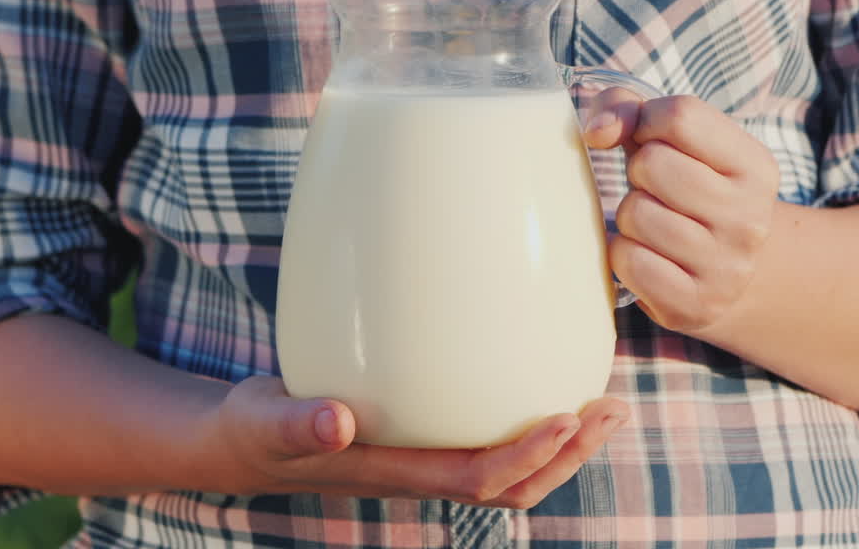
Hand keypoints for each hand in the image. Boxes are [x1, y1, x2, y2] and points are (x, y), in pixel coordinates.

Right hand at [207, 377, 629, 508]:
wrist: (244, 443)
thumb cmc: (255, 432)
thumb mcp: (266, 424)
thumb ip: (297, 423)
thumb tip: (334, 421)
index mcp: (395, 476)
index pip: (478, 478)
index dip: (528, 456)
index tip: (568, 417)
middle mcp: (422, 473)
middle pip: (515, 483)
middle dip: (569, 453)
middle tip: (613, 407)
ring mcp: (426, 457)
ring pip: (511, 466)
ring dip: (562, 441)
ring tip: (601, 399)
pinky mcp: (424, 435)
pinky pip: (488, 435)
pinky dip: (526, 418)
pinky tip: (539, 376)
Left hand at [582, 90, 779, 333]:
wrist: (735, 277)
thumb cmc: (690, 192)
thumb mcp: (678, 142)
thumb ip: (629, 108)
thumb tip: (597, 131)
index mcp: (756, 167)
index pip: (680, 115)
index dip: (648, 122)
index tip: (652, 142)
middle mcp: (749, 218)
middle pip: (653, 164)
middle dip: (639, 172)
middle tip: (656, 191)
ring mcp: (725, 267)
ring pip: (636, 213)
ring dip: (630, 215)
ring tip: (654, 225)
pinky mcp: (694, 306)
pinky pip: (628, 260)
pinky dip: (623, 253)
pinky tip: (647, 255)